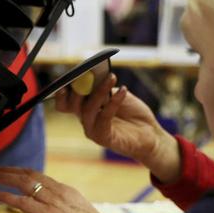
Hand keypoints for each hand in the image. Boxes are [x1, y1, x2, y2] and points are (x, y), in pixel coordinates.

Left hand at [0, 166, 108, 212]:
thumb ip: (60, 208)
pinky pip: (23, 201)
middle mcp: (57, 191)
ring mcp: (52, 201)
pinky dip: (7, 196)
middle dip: (8, 170)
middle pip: (28, 174)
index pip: (38, 175)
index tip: (6, 171)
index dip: (19, 172)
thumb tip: (47, 209)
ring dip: (3, 177)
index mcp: (64, 190)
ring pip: (23, 182)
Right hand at [54, 74, 179, 180]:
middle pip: (70, 105)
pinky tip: (123, 90)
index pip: (65, 103)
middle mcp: (85, 120)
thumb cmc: (133, 114)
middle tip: (87, 74)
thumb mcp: (117, 95)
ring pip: (87, 110)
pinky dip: (113, 102)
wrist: (151, 134)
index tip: (69, 76)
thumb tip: (93, 77)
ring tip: (112, 77)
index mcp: (84, 110)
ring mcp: (92, 131)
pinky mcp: (104, 138)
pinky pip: (104, 118)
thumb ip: (104, 89)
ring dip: (99, 91)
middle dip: (77, 88)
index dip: (61, 92)